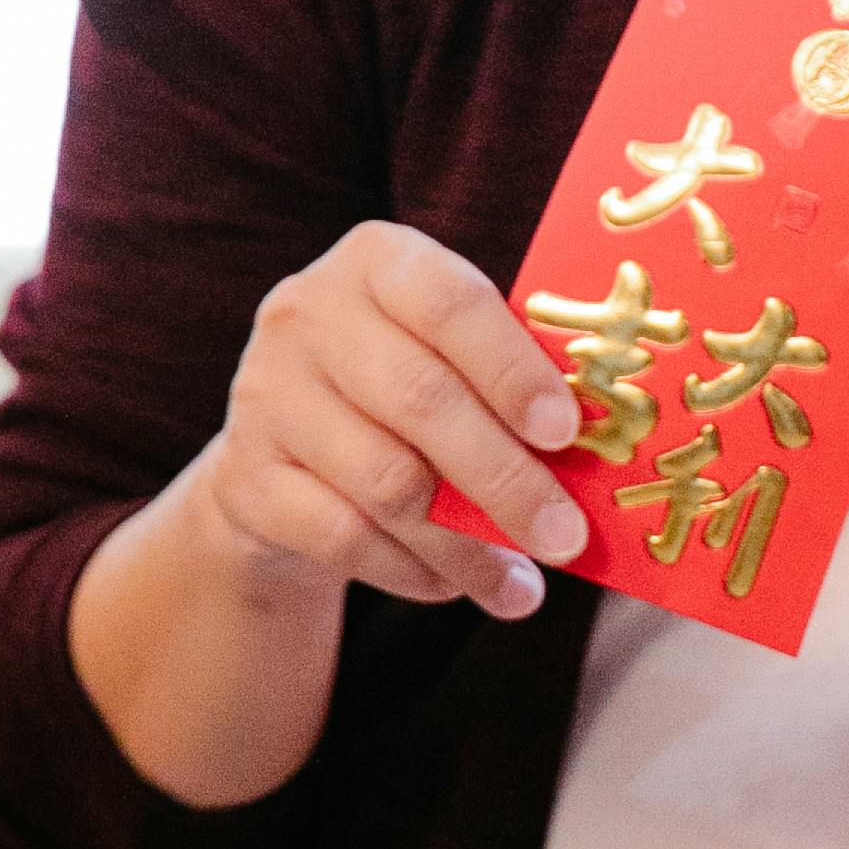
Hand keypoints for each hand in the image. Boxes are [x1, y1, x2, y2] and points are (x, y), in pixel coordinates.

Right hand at [191, 220, 588, 624]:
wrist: (283, 452)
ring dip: (468, 545)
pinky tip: (453, 585)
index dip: (513, 369)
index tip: (566, 432)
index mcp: (378, 261)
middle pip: (421, 401)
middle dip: (506, 479)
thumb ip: (511, 382)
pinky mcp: (243, 478)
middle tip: (567, 538)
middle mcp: (309, 313)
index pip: (451, 304)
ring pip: (386, 482)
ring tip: (522, 587)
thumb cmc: (404, 390)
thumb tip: (605, 454)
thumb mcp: (450, 357)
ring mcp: (264, 394)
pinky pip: (344, 537)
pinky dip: (411, 571)